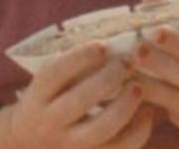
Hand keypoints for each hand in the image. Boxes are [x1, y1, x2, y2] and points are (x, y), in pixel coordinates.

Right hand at [7, 41, 153, 147]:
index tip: (103, 44)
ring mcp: (69, 146)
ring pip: (101, 130)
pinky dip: (137, 131)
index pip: (56, 73)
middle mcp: (49, 122)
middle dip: (109, 79)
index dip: (80, 57)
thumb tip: (111, 40)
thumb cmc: (49, 99)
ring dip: (125, 106)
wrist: (32, 143)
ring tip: (139, 87)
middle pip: (81, 101)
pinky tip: (147, 112)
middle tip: (128, 62)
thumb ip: (71, 65)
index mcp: (37, 95)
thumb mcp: (48, 82)